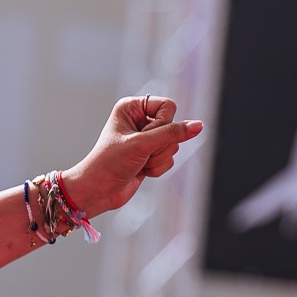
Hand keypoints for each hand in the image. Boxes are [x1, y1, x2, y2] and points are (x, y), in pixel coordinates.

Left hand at [60, 96, 203, 216]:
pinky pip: (169, 159)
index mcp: (132, 107)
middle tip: (139, 153)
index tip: (145, 137)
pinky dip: (158, 168)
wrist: (98, 190)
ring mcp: (146, 139)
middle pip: (173, 127)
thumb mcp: (142, 144)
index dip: (163, 124)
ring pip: (173, 145)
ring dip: (158, 159)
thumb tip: (198, 125)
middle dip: (159, 145)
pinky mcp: (150, 155)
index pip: (169, 106)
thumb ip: (172, 134)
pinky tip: (141, 171)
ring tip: (138, 163)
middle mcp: (139, 120)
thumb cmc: (110, 162)